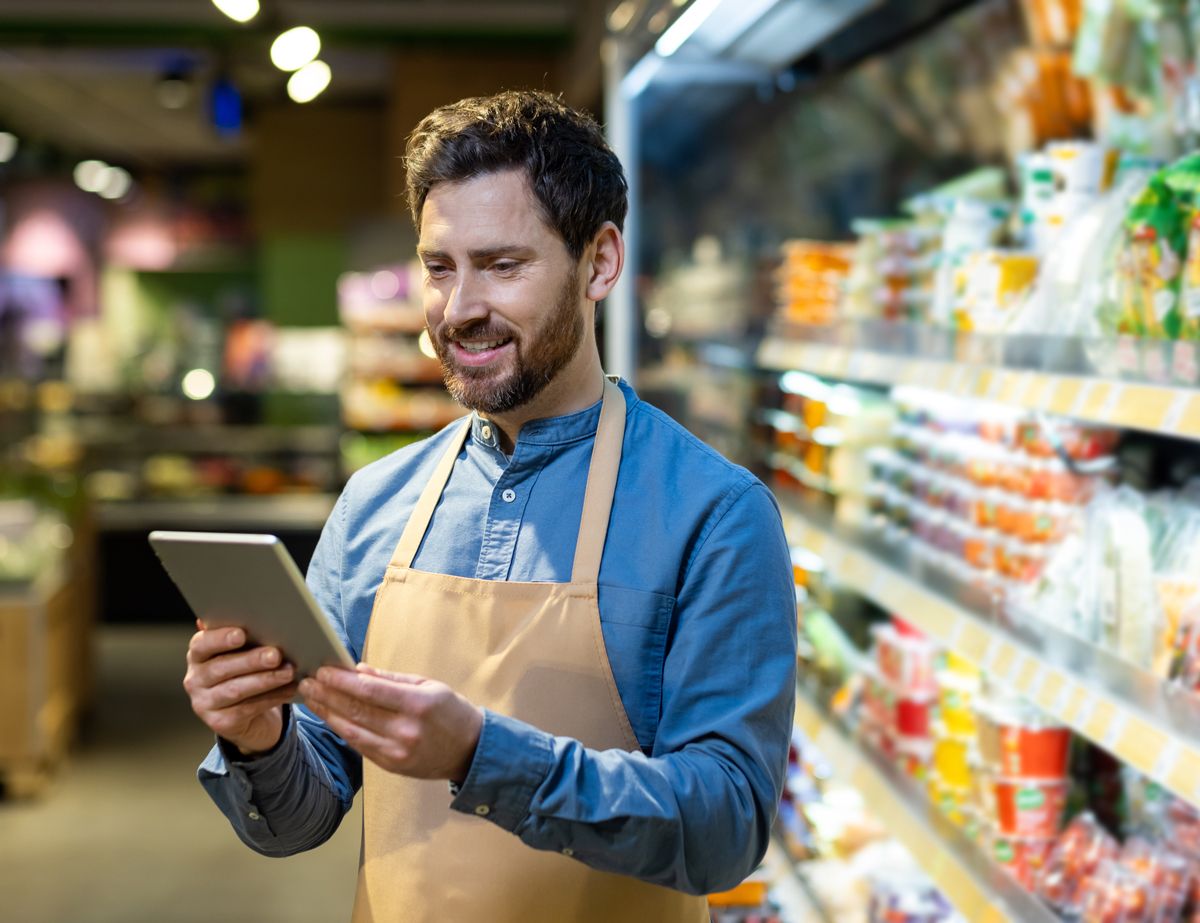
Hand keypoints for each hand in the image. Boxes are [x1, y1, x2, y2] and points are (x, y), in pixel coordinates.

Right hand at [183, 620, 298, 756]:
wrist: (247, 715)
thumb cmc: (245, 671)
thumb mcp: (242, 652)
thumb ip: (245, 636)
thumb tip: (264, 615)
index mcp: (198, 655)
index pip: (201, 644)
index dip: (219, 639)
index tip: (241, 634)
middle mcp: (195, 679)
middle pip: (221, 668)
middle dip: (251, 660)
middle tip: (275, 654)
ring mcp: (204, 703)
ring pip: (235, 690)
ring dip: (265, 680)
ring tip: (289, 671)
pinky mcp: (219, 723)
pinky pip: (247, 709)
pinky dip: (272, 698)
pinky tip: (289, 689)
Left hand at [299, 664, 482, 780]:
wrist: (470, 750)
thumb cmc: (451, 712)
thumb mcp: (429, 686)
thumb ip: (392, 679)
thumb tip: (359, 670)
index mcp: (418, 705)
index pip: (370, 691)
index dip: (343, 680)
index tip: (323, 670)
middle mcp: (406, 731)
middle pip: (356, 710)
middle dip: (328, 694)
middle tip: (308, 682)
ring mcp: (397, 752)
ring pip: (352, 730)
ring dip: (328, 713)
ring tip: (311, 698)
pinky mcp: (392, 766)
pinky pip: (360, 745)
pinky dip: (342, 730)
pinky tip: (330, 718)